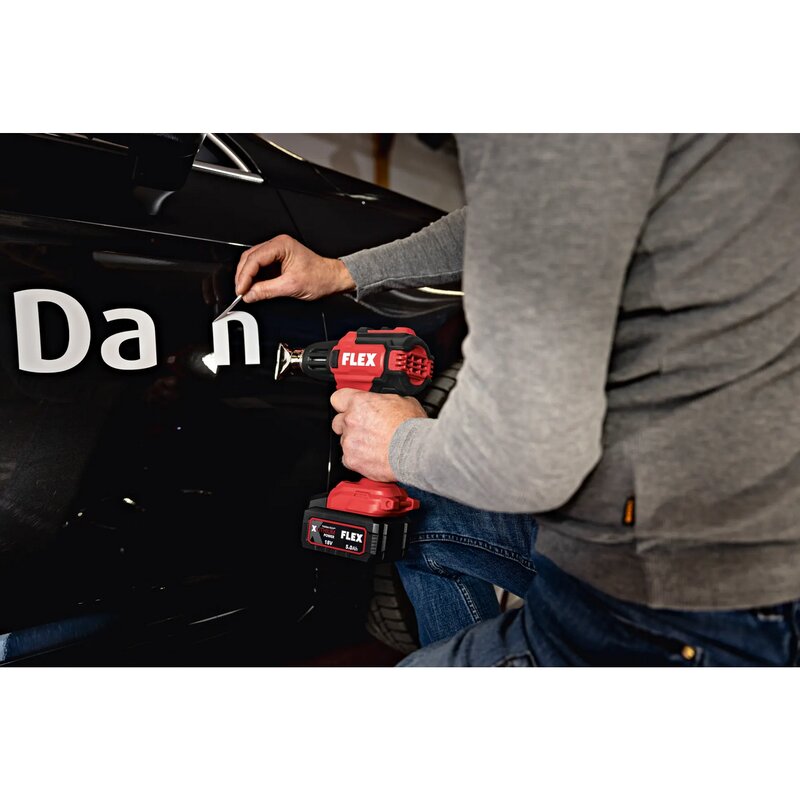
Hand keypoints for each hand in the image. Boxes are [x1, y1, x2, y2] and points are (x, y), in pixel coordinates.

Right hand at [234, 234, 354, 301]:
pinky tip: (253, 287)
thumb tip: (250, 295)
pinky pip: (260, 267)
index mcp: (281, 245)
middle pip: (250, 258)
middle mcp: (278, 245)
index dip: (245, 276)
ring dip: (247, 277)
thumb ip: (267, 290)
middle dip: (243, 276)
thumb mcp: (291, 286)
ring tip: (246, 291)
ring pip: (253, 262)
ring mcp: (277, 252)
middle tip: (241, 292)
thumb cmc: (320, 277)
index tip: (241, 290)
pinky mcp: (277, 260)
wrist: (332, 278)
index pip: (254, 259)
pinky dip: (254, 278)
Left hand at [331, 389, 427, 481]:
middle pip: (338, 421)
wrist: (415, 450)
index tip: (348, 408)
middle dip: (349, 425)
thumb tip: (387, 403)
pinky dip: (358, 459)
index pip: (338, 398)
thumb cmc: (411, 427)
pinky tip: (372, 457)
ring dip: (355, 443)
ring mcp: (349, 441)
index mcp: (360, 402)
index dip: (344, 404)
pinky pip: (348, 459)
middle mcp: (350, 420)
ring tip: (374, 445)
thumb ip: (385, 401)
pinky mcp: (352, 460)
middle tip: (365, 429)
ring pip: (344, 441)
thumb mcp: (402, 401)